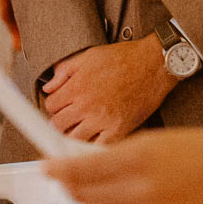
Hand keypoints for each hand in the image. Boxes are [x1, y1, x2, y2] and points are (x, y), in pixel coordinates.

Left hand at [43, 36, 174, 142]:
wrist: (154, 64)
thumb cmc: (124, 58)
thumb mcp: (89, 56)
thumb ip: (65, 70)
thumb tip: (48, 86)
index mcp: (77, 86)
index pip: (50, 106)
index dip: (54, 105)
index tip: (60, 105)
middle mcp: (87, 105)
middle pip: (58, 125)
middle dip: (60, 121)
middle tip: (68, 118)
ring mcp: (103, 120)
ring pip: (74, 139)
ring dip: (74, 134)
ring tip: (80, 127)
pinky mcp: (119, 130)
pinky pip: (98, 147)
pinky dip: (93, 145)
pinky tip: (95, 137)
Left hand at [47, 128, 202, 203]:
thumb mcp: (157, 141)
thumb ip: (122, 153)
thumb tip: (89, 160)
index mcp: (138, 157)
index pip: (82, 168)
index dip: (57, 169)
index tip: (46, 167)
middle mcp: (140, 189)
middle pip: (85, 196)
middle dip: (71, 187)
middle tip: (66, 179)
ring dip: (94, 202)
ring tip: (103, 188)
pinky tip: (127, 200)